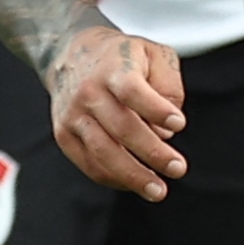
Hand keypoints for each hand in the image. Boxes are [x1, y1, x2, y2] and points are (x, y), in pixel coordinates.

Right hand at [49, 25, 184, 199]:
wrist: (69, 53)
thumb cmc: (121, 58)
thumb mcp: (153, 54)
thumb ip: (169, 85)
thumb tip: (166, 130)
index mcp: (113, 68)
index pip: (132, 91)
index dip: (155, 109)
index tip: (179, 124)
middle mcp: (89, 92)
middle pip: (121, 128)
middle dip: (153, 153)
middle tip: (178, 168)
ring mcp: (73, 116)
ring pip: (103, 152)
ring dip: (133, 176)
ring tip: (158, 190)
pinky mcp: (64, 135)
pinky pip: (90, 164)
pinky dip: (114, 178)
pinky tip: (135, 184)